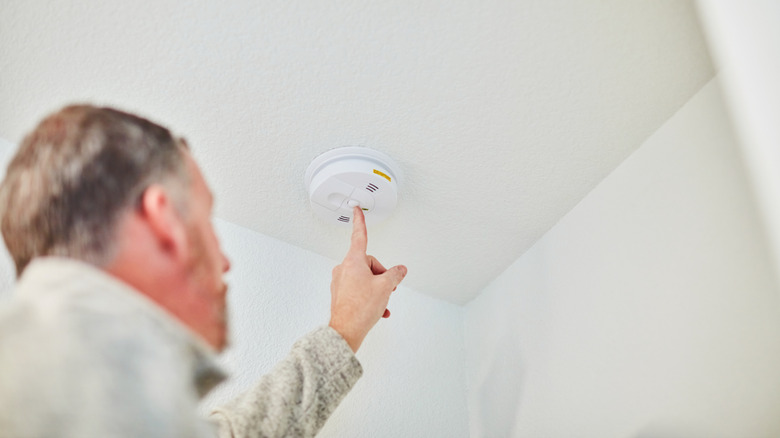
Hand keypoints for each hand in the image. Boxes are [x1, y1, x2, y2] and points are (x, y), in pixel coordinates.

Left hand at [328, 207, 406, 351]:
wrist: (346, 332)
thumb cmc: (360, 309)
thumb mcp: (385, 287)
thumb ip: (395, 274)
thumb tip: (400, 270)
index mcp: (353, 261)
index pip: (359, 236)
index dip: (360, 221)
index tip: (356, 209)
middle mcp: (344, 269)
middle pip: (369, 263)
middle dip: (381, 274)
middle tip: (387, 288)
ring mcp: (341, 282)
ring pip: (365, 278)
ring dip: (377, 288)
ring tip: (382, 302)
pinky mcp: (341, 294)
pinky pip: (360, 289)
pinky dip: (370, 297)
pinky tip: (379, 310)